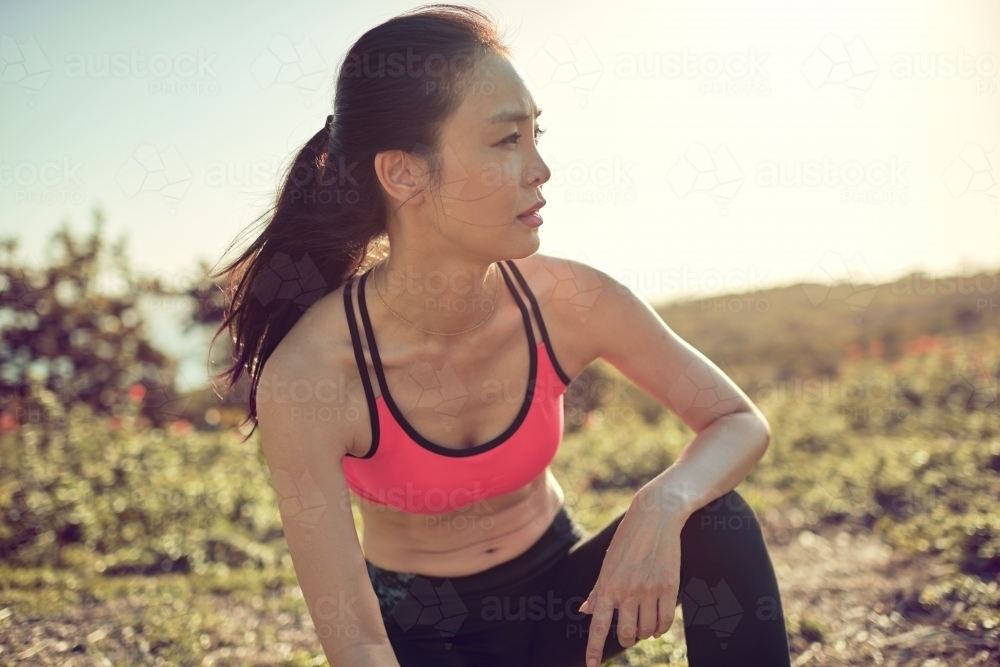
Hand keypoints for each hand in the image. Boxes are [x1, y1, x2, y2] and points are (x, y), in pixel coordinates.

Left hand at [577, 493, 687, 666]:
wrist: (655, 517)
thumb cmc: (628, 539)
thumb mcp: (608, 563)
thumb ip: (598, 590)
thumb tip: (585, 612)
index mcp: (608, 585)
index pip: (599, 626)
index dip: (594, 650)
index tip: (590, 666)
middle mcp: (627, 591)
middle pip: (625, 634)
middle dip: (625, 638)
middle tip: (627, 634)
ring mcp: (649, 590)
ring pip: (646, 630)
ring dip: (643, 633)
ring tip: (642, 624)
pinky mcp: (669, 587)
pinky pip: (665, 621)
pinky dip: (660, 628)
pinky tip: (656, 624)